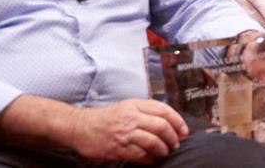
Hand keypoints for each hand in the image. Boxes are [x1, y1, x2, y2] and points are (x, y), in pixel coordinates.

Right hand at [68, 98, 187, 162]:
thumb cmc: (106, 118)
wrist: (80, 127)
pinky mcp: (118, 148)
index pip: (164, 110)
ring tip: (164, 152)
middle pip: (161, 126)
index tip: (184, 131)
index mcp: (135, 105)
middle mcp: (131, 117)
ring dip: (163, 149)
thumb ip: (146, 111)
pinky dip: (150, 158)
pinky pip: (140, 155)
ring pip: (153, 141)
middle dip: (173, 137)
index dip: (178, 121)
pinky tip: (151, 159)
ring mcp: (124, 133)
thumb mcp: (127, 107)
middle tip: (175, 144)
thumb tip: (169, 122)